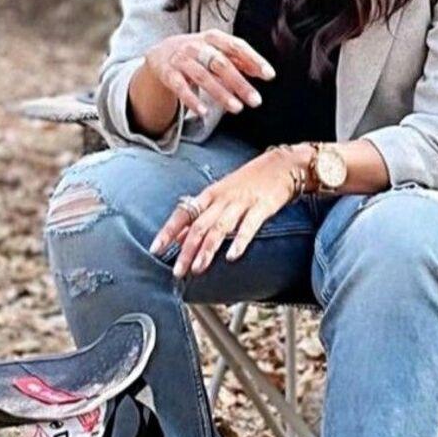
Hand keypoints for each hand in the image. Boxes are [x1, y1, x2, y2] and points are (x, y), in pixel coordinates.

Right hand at [142, 31, 274, 120]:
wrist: (161, 53)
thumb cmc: (197, 54)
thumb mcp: (218, 51)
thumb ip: (240, 60)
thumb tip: (265, 72)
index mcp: (213, 37)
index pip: (236, 46)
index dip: (254, 60)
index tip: (269, 75)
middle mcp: (196, 45)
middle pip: (221, 63)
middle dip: (240, 83)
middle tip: (256, 101)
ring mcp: (181, 58)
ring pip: (202, 76)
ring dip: (221, 93)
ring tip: (237, 108)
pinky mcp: (167, 73)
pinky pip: (180, 87)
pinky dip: (191, 100)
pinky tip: (203, 112)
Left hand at [151, 146, 310, 277]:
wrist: (282, 164)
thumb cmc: (249, 182)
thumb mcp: (221, 196)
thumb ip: (200, 217)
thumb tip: (176, 238)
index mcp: (209, 195)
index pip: (183, 213)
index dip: (168, 231)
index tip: (155, 249)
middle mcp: (222, 199)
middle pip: (199, 226)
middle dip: (186, 250)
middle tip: (177, 271)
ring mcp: (242, 202)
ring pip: (220, 228)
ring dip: (207, 249)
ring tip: (198, 268)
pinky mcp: (262, 206)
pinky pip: (249, 226)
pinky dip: (240, 241)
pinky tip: (232, 256)